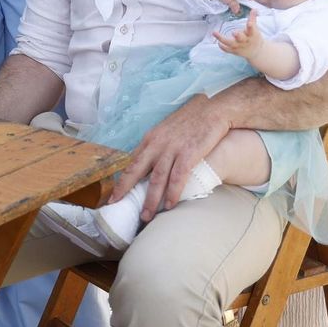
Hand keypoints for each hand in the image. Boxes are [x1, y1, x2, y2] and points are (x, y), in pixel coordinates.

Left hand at [108, 93, 233, 221]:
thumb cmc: (192, 119)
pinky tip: (170, 205)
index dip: (122, 179)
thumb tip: (151, 163)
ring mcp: (172, 148)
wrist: (214, 109)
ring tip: (146, 216)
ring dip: (151, 199)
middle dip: (126, 190)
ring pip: (157, 178)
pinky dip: (172, 192)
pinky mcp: (189, 153)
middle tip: (117, 206)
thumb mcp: (167, 129)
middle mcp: (158, 143)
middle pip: (137, 170)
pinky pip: (178, 177)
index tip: (113, 195)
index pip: (131, 162)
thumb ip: (158, 145)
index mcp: (151, 138)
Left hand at [213, 11, 262, 56]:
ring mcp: (239, 46)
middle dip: (238, 35)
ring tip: (214, 32)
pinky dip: (222, 47)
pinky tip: (218, 42)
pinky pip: (227, 49)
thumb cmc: (254, 37)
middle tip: (234, 32)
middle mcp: (245, 41)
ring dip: (221, 38)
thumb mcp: (255, 29)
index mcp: (251, 35)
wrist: (256, 51)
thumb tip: (254, 9)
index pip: (251, 30)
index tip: (249, 23)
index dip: (251, 26)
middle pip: (241, 38)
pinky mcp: (234, 51)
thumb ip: (252, 19)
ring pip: (230, 43)